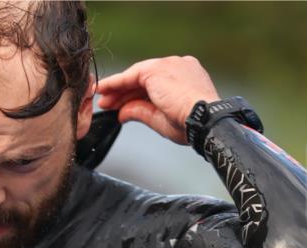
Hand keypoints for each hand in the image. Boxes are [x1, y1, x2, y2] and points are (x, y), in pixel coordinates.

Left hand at [96, 56, 219, 143]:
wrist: (203, 119)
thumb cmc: (191, 124)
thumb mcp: (162, 120)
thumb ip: (141, 112)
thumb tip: (122, 114)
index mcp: (186, 76)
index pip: (156, 86)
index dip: (137, 96)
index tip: (124, 106)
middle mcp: (177, 65)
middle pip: (144, 80)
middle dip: (125, 94)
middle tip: (108, 105)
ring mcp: (167, 64)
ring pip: (136, 77)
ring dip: (118, 90)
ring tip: (103, 101)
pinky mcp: (156, 69)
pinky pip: (130, 75)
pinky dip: (116, 83)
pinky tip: (104, 89)